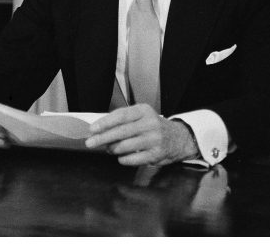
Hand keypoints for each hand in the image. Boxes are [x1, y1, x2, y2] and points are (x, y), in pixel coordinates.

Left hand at [84, 104, 198, 165]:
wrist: (179, 138)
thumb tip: (98, 130)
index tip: (92, 129)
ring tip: (109, 149)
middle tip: (90, 143)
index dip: (104, 123)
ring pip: (126, 146)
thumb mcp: (140, 116)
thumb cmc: (152, 127)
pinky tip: (121, 157)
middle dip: (102, 138)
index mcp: (143, 110)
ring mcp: (155, 139)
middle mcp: (150, 123)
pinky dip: (123, 159)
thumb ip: (121, 120)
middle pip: (121, 131)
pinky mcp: (157, 153)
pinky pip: (134, 158)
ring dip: (113, 149)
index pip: (120, 116)